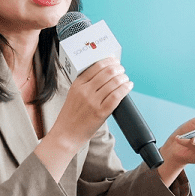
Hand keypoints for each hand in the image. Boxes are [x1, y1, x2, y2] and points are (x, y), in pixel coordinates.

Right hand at [38, 57, 132, 179]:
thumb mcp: (73, 94)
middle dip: (118, 68)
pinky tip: (128, 86)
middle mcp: (85, 91)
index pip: (96, 67)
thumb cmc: (71, 115)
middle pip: (107, 73)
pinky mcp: (101, 113)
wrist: (66, 134)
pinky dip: (125, 88)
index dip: (109, 62)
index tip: (115, 61)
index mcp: (77, 84)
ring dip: (123, 78)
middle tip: (122, 69)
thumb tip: (105, 75)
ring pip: (114, 83)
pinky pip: (117, 96)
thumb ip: (86, 85)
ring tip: (126, 78)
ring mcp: (93, 102)